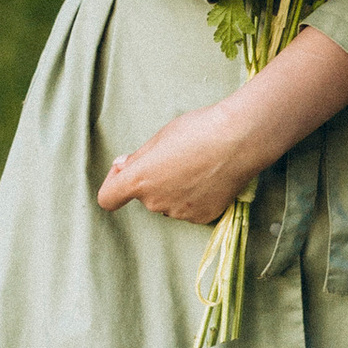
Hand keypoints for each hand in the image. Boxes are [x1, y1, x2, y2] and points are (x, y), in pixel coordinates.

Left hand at [98, 100, 256, 225]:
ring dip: (174, 188)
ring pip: (168, 202)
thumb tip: (122, 167)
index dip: (113, 184)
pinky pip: (189, 208)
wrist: (240, 140)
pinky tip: (208, 178)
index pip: (108, 198)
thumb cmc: (198, 130)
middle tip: (175, 157)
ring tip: (196, 165)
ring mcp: (180, 212)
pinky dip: (194, 196)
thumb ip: (138, 157)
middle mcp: (156, 202)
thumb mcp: (160, 137)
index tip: (125, 171)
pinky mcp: (202, 216)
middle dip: (153, 180)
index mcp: (139, 180)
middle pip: (145, 196)